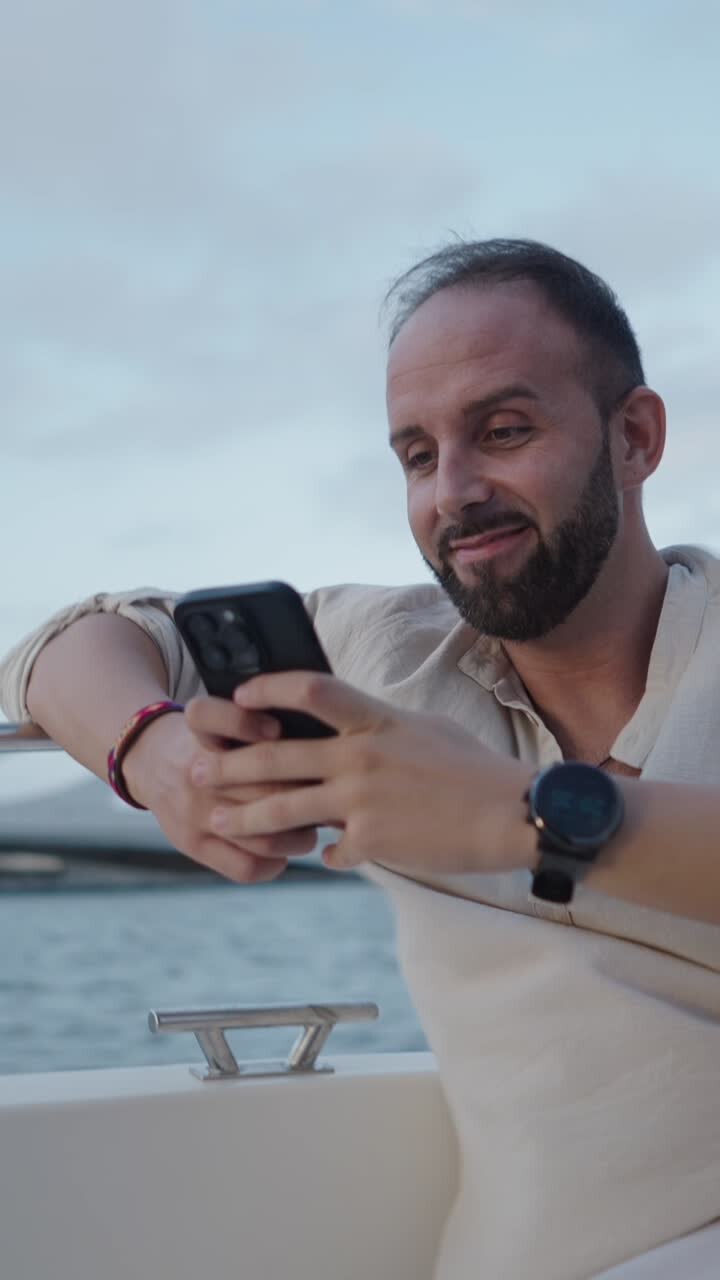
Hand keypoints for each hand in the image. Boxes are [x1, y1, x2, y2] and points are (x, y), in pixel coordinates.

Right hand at [121, 696, 316, 882]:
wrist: (150, 762)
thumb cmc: (206, 737)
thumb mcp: (219, 714)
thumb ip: (254, 722)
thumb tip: (319, 742)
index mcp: (200, 732)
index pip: (212, 719)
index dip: (247, 724)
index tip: (278, 730)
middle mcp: (195, 774)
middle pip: (262, 786)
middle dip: (305, 793)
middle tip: (328, 796)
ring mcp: (193, 813)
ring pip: (261, 836)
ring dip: (299, 836)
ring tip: (311, 829)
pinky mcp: (191, 844)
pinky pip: (244, 867)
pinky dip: (274, 864)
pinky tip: (283, 854)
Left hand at [191, 672, 536, 874]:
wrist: (515, 812)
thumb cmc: (476, 768)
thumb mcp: (425, 729)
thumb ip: (380, 726)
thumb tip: (353, 725)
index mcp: (376, 719)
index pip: (310, 690)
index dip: (268, 690)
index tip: (239, 696)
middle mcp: (361, 755)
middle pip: (276, 756)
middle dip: (228, 765)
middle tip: (194, 771)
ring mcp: (363, 799)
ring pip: (285, 810)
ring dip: (245, 817)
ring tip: (217, 821)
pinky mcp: (374, 840)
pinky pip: (333, 851)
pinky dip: (327, 854)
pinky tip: (323, 858)